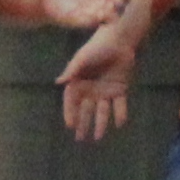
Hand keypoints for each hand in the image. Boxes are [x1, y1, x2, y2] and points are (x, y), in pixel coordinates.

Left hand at [32, 0, 131, 31]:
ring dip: (103, 16)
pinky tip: (92, 17)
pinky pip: (83, 23)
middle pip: (112, 10)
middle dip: (115, 8)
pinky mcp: (72, 21)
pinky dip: (88, 21)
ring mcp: (85, 15)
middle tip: (117, 4)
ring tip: (108, 12)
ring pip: (99, 17)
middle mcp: (97, 6)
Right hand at [52, 4, 137, 141]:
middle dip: (83, 124)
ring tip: (98, 137)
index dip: (70, 113)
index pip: (72, 101)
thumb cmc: (97, 47)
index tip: (70, 125)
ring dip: (100, 124)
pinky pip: (120, 105)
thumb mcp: (82, 58)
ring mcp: (106, 91)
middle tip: (80, 139)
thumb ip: (72, 70)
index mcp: (79, 82)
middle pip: (85, 110)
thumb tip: (59, 82)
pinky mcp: (120, 89)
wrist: (119, 40)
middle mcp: (91, 89)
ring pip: (102, 111)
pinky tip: (119, 123)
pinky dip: (120, 114)